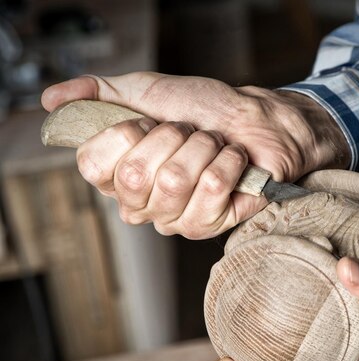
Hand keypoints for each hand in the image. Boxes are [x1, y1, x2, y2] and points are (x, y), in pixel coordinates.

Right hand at [41, 72, 347, 238]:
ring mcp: (176, 218)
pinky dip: (227, 162)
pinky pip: (211, 190)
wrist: (258, 120)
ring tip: (213, 144)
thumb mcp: (146, 92)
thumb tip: (53, 99)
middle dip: (171, 137)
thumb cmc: (204, 110)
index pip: (93, 167)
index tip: (148, 123)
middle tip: (190, 132)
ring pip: (175, 181)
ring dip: (202, 147)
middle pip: (135, 175)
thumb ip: (100, 93)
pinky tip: (233, 160)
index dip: (123, 135)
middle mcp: (143, 203)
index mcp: (119, 175)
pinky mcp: (211, 225)